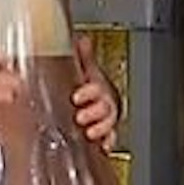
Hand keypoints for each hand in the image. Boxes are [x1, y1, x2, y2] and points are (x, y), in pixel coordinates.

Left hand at [70, 34, 118, 152]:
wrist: (73, 108)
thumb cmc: (77, 87)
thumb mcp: (77, 70)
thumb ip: (80, 57)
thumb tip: (81, 39)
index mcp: (95, 84)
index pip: (98, 85)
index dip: (90, 91)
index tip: (77, 96)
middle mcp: (102, 101)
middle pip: (107, 106)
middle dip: (96, 111)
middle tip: (80, 116)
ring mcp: (103, 118)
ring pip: (110, 122)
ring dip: (102, 127)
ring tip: (90, 132)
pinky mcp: (102, 134)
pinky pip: (110, 138)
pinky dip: (108, 142)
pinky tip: (102, 145)